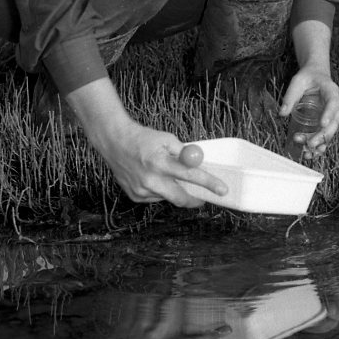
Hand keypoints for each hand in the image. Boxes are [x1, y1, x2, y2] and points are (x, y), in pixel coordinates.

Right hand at [65, 78, 227, 204]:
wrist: (115, 142)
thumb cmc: (144, 138)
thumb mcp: (168, 139)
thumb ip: (184, 154)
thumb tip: (202, 165)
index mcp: (160, 162)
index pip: (190, 176)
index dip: (209, 183)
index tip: (223, 190)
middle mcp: (149, 180)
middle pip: (180, 198)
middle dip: (195, 200)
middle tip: (204, 197)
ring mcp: (141, 190)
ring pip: (167, 197)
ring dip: (174, 189)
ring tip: (166, 173)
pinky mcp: (135, 196)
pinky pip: (155, 197)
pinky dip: (159, 189)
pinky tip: (151, 177)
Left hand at [278, 65, 338, 154]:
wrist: (315, 76)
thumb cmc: (307, 78)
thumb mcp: (297, 82)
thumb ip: (290, 96)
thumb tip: (282, 113)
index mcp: (331, 91)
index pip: (333, 103)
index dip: (329, 113)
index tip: (322, 123)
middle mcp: (335, 105)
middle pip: (334, 122)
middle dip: (323, 135)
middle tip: (310, 143)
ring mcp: (332, 115)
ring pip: (330, 132)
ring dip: (320, 143)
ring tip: (309, 152)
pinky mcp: (325, 123)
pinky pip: (325, 136)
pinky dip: (319, 145)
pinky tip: (310, 153)